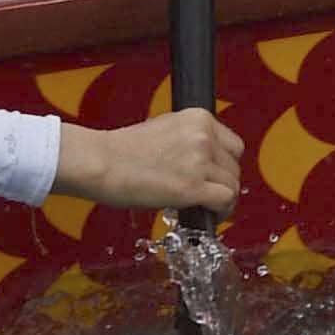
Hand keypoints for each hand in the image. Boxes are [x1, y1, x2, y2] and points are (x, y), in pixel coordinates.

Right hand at [58, 107, 245, 212]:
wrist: (100, 162)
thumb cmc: (122, 150)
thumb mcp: (164, 130)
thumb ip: (189, 141)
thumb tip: (203, 161)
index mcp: (199, 118)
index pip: (232, 145)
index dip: (225, 165)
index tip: (215, 176)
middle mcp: (204, 136)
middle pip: (234, 167)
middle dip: (223, 183)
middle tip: (208, 196)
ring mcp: (200, 161)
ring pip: (232, 185)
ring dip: (223, 199)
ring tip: (206, 208)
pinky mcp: (192, 187)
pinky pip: (225, 200)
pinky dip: (222, 210)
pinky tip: (210, 215)